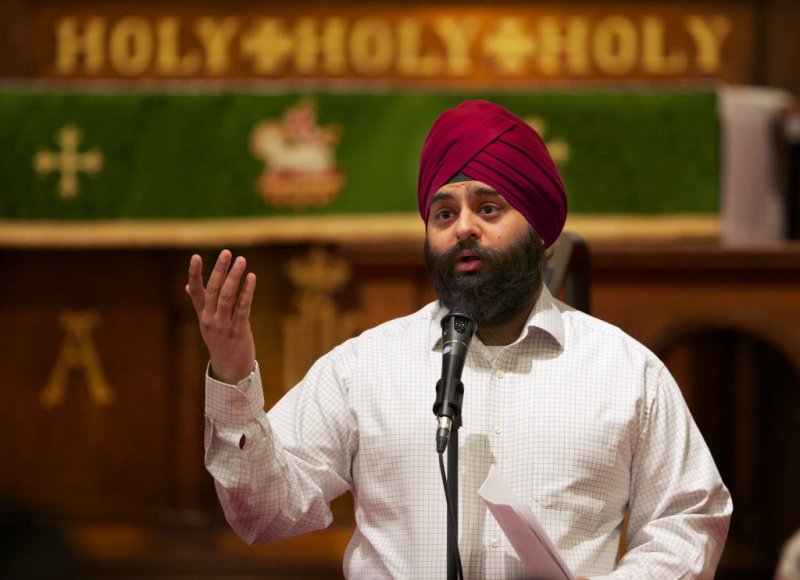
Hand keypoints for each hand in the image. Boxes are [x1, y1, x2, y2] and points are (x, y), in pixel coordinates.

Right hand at [186, 249, 256, 383]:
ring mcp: (223, 326)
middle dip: (219, 270)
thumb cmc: (220, 341)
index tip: (195, 256)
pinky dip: (247, 292)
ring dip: (234, 277)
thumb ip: (200, 303)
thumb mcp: (207, 323)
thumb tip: (187, 286)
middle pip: (213, 290)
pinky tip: (251, 278)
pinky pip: (243, 308)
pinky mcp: (238, 331)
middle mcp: (210, 319)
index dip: (194, 274)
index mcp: (203, 314)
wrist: (229, 369)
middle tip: (226, 252)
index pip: (195, 291)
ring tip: (241, 260)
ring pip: (227, 297)